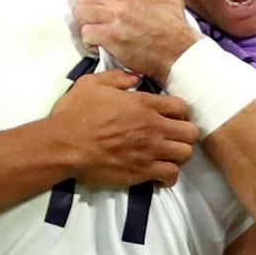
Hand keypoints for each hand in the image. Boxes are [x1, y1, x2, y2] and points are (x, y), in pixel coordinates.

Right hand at [48, 71, 198, 188]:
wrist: (64, 145)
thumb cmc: (75, 113)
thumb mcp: (92, 84)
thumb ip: (117, 78)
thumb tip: (135, 78)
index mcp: (143, 103)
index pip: (182, 107)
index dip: (180, 113)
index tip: (172, 117)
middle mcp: (152, 126)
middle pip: (191, 132)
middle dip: (185, 134)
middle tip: (174, 137)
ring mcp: (149, 150)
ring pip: (185, 154)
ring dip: (180, 155)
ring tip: (168, 155)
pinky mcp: (142, 171)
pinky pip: (171, 175)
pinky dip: (169, 176)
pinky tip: (160, 173)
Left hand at [73, 0, 201, 83]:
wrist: (179, 52)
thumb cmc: (176, 28)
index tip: (98, 8)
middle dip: (85, 11)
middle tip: (93, 22)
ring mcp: (114, 17)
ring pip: (80, 14)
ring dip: (85, 25)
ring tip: (95, 33)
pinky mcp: (111, 36)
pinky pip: (86, 34)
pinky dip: (89, 41)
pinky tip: (98, 45)